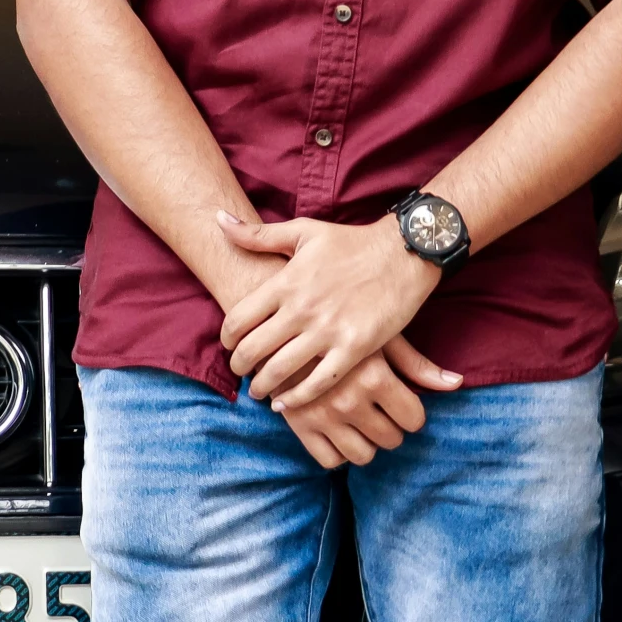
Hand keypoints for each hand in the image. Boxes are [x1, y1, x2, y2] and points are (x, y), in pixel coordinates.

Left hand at [218, 209, 454, 408]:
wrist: (403, 253)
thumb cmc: (352, 242)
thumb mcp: (303, 232)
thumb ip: (258, 234)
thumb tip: (218, 218)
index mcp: (287, 281)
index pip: (238, 318)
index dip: (226, 337)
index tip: (228, 344)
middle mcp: (302, 309)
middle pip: (253, 349)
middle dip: (239, 365)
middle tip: (240, 370)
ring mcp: (328, 331)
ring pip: (280, 370)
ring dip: (262, 385)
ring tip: (258, 390)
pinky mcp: (354, 348)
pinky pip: (317, 383)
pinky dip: (296, 398)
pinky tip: (286, 403)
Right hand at [277, 337, 460, 467]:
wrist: (280, 318)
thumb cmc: (340, 322)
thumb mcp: (380, 336)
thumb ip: (417, 365)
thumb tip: (457, 384)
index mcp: (374, 376)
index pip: (413, 419)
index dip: (411, 412)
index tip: (402, 403)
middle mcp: (349, 400)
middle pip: (390, 439)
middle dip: (391, 426)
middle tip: (381, 410)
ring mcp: (322, 416)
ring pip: (362, 456)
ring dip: (367, 442)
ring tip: (361, 420)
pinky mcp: (298, 425)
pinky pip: (330, 461)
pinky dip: (338, 451)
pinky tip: (338, 429)